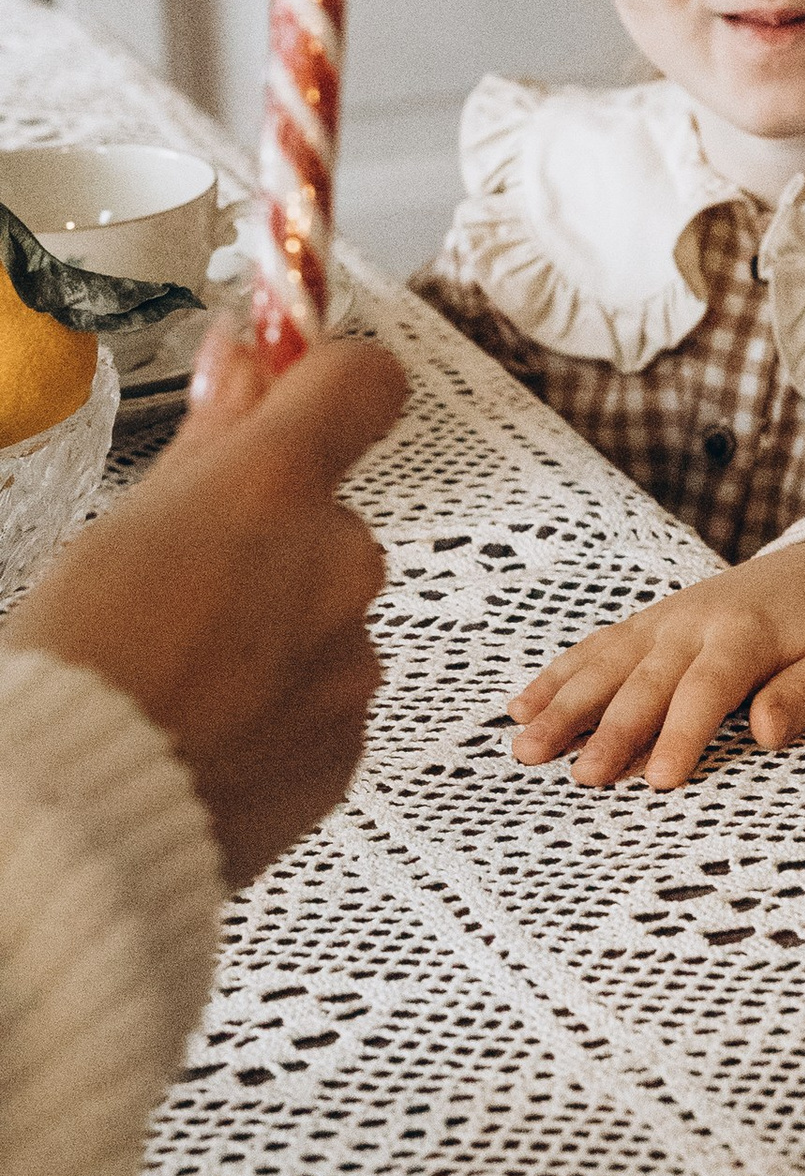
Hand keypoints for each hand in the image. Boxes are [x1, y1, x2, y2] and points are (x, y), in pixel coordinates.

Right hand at [0, 323, 404, 886]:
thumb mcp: (124, 524)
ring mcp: (349, 661)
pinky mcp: (348, 744)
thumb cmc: (77, 668)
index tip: (293, 396)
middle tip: (184, 589)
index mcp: (274, 490)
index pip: (363, 383)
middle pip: (331, 520)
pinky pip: (323, 700)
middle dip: (273, 542)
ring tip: (183, 678)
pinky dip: (279, 707)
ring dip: (275, 631)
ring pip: (325, 616)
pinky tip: (209, 729)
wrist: (71, 820)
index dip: (329, 383)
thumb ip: (211, 435)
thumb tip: (244, 354)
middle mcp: (336, 566)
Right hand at [508, 538, 804, 788]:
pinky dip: (557, 676)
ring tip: (527, 746)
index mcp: (744, 635)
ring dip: (564, 706)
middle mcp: (693, 625)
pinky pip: (594, 648)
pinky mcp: (644, 624)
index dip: (681, 734)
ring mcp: (661, 622)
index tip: (660, 778)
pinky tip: (522, 706)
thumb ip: (800, 696)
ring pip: (605, 665)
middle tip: (582, 777)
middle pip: (645, 682)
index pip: (707, 689)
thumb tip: (767, 734)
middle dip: (610, 731)